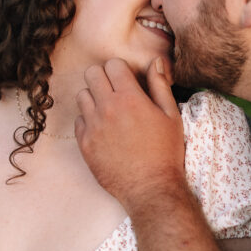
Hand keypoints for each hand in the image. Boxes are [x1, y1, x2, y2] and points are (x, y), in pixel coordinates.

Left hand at [75, 57, 185, 211]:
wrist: (150, 188)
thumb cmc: (165, 153)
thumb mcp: (171, 116)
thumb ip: (160, 86)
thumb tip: (155, 62)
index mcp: (130, 98)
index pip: (112, 65)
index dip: (120, 70)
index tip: (127, 81)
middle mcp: (107, 108)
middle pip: (91, 74)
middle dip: (103, 78)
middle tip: (114, 91)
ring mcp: (93, 127)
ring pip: (81, 96)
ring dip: (94, 98)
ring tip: (108, 110)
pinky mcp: (85, 144)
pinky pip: (79, 120)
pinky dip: (88, 121)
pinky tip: (103, 130)